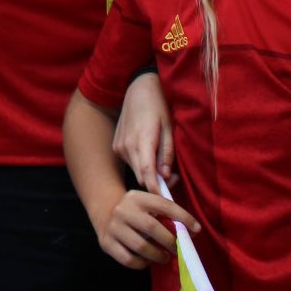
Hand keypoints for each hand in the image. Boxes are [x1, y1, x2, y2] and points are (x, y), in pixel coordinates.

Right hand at [95, 189, 199, 269]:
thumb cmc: (136, 211)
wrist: (105, 213)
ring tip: (165, 257)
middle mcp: (123, 210)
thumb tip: (187, 205)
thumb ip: (167, 204)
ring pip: (141, 246)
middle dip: (170, 241)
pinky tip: (148, 261)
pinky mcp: (107, 243)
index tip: (196, 229)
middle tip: (178, 249)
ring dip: (158, 255)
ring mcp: (113, 227)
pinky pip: (129, 259)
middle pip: (152, 227)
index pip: (164, 205)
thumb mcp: (148, 201)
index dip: (183, 217)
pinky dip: (142, 264)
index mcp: (137, 197)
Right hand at [113, 71, 175, 191]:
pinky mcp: (116, 145)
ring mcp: (119, 146)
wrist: (138, 88)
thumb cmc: (158, 106)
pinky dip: (141, 164)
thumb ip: (167, 152)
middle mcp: (126, 145)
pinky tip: (150, 155)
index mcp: (142, 140)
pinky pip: (130, 162)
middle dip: (157, 182)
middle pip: (141, 176)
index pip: (147, 172)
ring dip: (149, 173)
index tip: (165, 202)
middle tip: (174, 178)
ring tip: (164, 166)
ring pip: (136, 170)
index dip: (156, 190)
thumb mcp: (169, 128)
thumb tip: (165, 174)